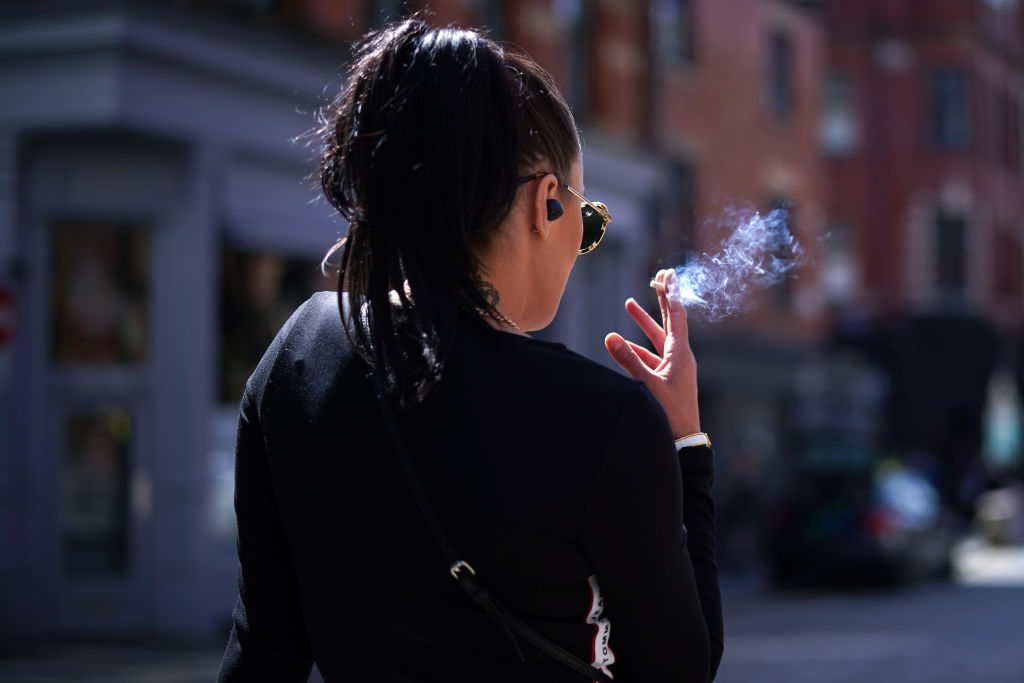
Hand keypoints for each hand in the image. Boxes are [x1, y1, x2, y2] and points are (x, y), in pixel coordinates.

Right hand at [604, 269, 699, 438]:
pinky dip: (639, 347)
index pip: (676, 315)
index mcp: (680, 353)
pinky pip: (652, 355)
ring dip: (644, 322)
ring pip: (658, 338)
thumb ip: (628, 360)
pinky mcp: (667, 379)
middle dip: (661, 299)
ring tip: (629, 304)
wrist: (684, 440)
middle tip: (658, 277)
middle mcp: (680, 356)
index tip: (667, 274)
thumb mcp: (647, 384)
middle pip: (670, 320)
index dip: (670, 293)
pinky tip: (624, 344)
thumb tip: (610, 336)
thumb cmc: (670, 413)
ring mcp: (674, 368)